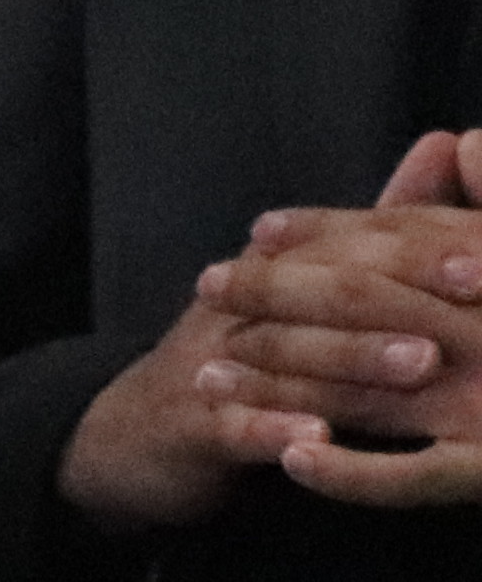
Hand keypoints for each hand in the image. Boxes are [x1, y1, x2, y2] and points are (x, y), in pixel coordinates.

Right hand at [55, 137, 481, 530]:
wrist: (134, 433)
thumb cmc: (243, 356)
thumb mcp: (305, 284)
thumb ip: (381, 224)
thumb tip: (445, 141)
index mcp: (278, 270)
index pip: (351, 245)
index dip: (421, 245)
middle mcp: (243, 308)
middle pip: (323, 290)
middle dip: (402, 287)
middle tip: (475, 287)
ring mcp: (212, 367)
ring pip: (286, 356)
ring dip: (354, 356)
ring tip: (421, 363)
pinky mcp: (191, 429)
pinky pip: (232, 427)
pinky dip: (271, 431)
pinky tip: (316, 440)